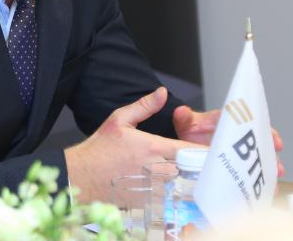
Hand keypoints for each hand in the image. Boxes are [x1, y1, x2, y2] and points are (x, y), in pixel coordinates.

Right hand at [64, 87, 200, 202]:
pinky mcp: (148, 200)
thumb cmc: (100, 148)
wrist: (82, 175)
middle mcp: (156, 168)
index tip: (210, 149)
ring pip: (179, 183)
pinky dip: (168, 191)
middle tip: (193, 159)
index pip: (188, 149)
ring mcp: (152, 187)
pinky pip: (167, 196)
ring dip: (181, 177)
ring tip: (176, 171)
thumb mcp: (119, 119)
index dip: (201, 150)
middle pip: (188, 168)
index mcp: (152, 147)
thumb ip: (144, 106)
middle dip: (192, 163)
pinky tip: (161, 184)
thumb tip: (162, 92)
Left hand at [173, 105, 285, 176]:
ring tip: (273, 183)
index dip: (267, 132)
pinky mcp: (237, 169)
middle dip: (271, 157)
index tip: (276, 141)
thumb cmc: (191, 131)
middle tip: (278, 167)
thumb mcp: (187, 123)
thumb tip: (182, 112)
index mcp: (231, 124)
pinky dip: (257, 185)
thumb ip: (184, 117)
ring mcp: (240, 155)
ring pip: (259, 162)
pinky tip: (263, 195)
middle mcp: (240, 139)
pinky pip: (251, 176)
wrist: (186, 145)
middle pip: (261, 146)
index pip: (254, 125)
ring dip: (267, 172)